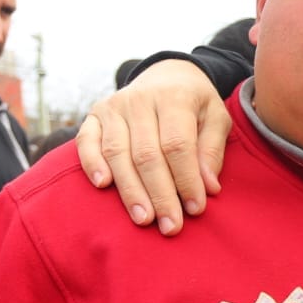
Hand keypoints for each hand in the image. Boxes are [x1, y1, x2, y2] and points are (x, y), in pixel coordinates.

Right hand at [76, 58, 230, 234]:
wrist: (167, 75)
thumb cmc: (195, 104)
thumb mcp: (216, 118)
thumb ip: (212, 150)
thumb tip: (208, 187)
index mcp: (175, 98)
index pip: (178, 145)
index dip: (186, 179)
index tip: (195, 209)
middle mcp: (141, 100)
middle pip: (147, 154)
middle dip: (160, 195)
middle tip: (171, 227)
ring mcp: (114, 106)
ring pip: (117, 153)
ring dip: (130, 190)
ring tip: (144, 219)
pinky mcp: (95, 115)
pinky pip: (86, 141)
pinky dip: (92, 163)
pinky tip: (103, 186)